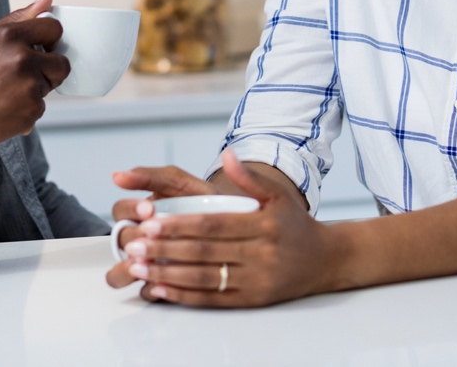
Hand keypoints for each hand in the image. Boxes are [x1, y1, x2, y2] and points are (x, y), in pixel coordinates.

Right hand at [0, 0, 68, 153]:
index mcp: (10, 37)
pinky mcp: (32, 111)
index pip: (54, 29)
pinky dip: (27, 109)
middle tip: (22, 76)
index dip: (50, 40)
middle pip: (61, 63)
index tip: (43, 48)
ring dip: (34, 90)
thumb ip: (20, 18)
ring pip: (49, 86)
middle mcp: (22, 59)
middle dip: (48, 70)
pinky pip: (41, 107)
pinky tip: (6, 107)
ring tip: (7, 92)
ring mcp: (29, 87)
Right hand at [104, 165, 216, 288]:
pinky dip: (151, 288)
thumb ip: (152, 177)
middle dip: (134, 239)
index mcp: (141, 214)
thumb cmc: (204, 203)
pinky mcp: (159, 285)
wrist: (234, 225)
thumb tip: (116, 175)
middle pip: (120, 241)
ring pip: (120, 272)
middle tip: (152, 236)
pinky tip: (164, 282)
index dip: (130, 210)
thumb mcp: (181, 183)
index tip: (149, 209)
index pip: (120, 210)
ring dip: (129, 268)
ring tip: (148, 262)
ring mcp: (147, 263)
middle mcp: (140, 239)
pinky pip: (144, 292)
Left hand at [114, 151, 336, 306]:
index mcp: (263, 225)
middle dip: (164, 249)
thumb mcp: (277, 195)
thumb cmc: (294, 224)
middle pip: (204, 252)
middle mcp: (260, 255)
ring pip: (203, 279)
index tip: (150, 223)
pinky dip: (182, 295)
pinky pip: (212, 299)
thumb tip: (226, 155)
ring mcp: (255, 281)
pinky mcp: (251, 301)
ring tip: (136, 267)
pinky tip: (159, 288)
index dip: (180, 225)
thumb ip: (249, 177)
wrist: (324, 261)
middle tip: (132, 245)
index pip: (213, 225)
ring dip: (166, 274)